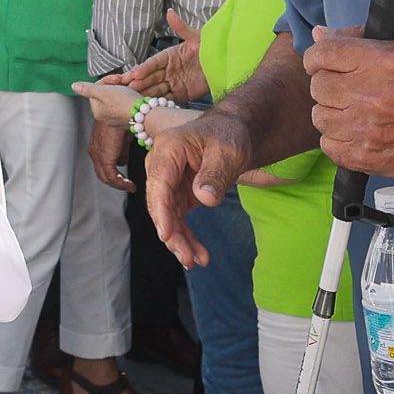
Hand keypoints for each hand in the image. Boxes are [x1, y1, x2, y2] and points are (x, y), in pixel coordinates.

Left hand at [83, 108, 134, 192]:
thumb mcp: (122, 136)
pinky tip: (131, 186)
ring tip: (130, 187)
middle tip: (127, 185)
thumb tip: (124, 161)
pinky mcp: (105, 159)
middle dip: (116, 180)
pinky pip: (112, 178)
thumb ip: (122, 149)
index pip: (102, 164)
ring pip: (106, 177)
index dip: (113, 172)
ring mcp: (97, 156)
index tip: (124, 178)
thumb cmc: (122, 117)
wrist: (119, 110)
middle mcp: (94, 151)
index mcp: (96, 145)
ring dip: (120, 184)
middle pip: (103, 173)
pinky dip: (122, 184)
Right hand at [127, 9, 207, 100]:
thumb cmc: (210, 48)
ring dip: (146, 93)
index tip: (135, 73)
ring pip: (156, 88)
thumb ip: (181, 27)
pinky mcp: (180, 94)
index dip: (144, 68)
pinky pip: (166, 98)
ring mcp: (173, 82)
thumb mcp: (196, 38)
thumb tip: (169, 12)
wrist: (225, 65)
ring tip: (136, 98)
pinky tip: (150, 105)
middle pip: (151, 77)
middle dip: (140, 82)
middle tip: (130, 87)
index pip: (153, 62)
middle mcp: (168, 70)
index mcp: (169, 56)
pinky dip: (158, 101)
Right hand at [142, 108, 252, 266]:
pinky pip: (177, 219)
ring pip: (167, 217)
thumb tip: (205, 199)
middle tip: (188, 258)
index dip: (161, 211)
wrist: (233, 132)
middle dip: (172, 235)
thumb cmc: (229, 135)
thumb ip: (216, 173)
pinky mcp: (177, 194)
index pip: (160, 183)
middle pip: (159, 205)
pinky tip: (198, 254)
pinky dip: (186, 237)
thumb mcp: (229, 151)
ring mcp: (167, 182)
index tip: (166, 235)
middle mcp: (161, 165)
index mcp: (168, 149)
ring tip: (197, 260)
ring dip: (180, 241)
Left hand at [304, 28, 393, 177]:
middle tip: (347, 88)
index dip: (319, 56)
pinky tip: (356, 131)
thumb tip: (319, 34)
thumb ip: (359, 36)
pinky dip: (337, 138)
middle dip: (328, 83)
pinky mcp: (364, 156)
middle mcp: (369, 95)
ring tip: (354, 111)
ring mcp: (364, 129)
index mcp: (380, 62)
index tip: (326, 62)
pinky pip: (327, 144)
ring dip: (332, 112)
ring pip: (319, 116)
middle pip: (318, 86)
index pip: (322, 53)